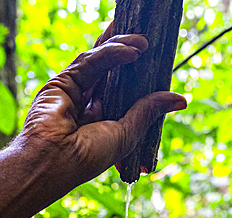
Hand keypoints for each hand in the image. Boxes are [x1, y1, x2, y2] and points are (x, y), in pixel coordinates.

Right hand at [14, 33, 185, 187]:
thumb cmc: (86, 157)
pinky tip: (130, 52)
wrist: (52, 161)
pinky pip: (89, 62)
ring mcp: (73, 91)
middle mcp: (88, 104)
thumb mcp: (126, 133)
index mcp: (102, 121)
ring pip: (99, 61)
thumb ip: (147, 111)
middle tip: (149, 41)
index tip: (157, 62)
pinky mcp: (62, 81)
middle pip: (110, 70)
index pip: (124, 91)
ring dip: (121, 48)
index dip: (139, 76)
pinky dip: (109, 53)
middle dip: (128, 52)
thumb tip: (180, 99)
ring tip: (144, 44)